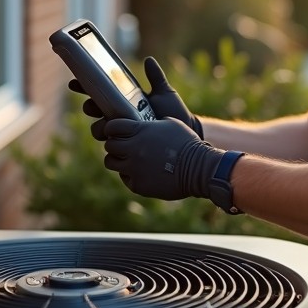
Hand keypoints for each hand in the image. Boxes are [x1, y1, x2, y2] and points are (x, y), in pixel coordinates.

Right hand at [68, 56, 203, 140]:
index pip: (99, 92)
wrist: (185, 133)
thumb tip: (149, 59)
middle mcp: (118, 116)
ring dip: (99, 126)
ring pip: (98, 129)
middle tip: (92, 104)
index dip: (83, 87)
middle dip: (89, 107)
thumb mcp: (165, 94)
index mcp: (123, 101)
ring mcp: (121, 132)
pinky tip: (113, 140)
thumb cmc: (174, 113)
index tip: (74, 82)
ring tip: (107, 124)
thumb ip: (156, 77)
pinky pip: (111, 147)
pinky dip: (110, 143)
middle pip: (93, 111)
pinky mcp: (126, 146)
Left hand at [103, 117, 224, 201]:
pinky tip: (141, 172)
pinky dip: (130, 174)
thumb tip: (142, 123)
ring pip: (110, 162)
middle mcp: (133, 149)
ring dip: (118, 159)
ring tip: (128, 160)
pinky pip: (125, 177)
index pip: (112, 126)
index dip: (112, 128)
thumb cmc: (187, 143)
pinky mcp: (137, 185)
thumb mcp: (170, 123)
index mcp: (140, 131)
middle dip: (115, 144)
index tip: (115, 131)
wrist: (198, 169)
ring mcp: (134, 168)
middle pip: (109, 145)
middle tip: (123, 146)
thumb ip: (150, 123)